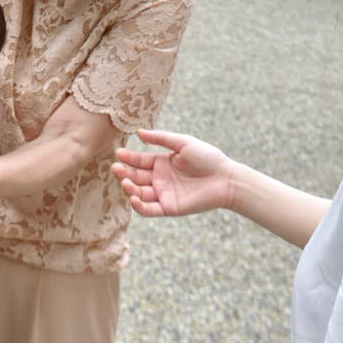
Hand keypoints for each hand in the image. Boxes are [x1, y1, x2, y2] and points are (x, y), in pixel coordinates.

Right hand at [111, 130, 235, 216]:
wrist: (226, 179)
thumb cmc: (208, 157)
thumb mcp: (183, 143)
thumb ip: (161, 138)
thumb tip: (138, 132)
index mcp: (162, 163)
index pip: (139, 161)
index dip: (128, 158)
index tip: (118, 153)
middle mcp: (159, 179)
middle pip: (136, 177)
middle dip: (124, 173)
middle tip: (116, 168)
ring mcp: (163, 194)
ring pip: (139, 193)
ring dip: (129, 188)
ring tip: (125, 182)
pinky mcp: (169, 208)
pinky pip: (149, 209)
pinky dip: (138, 206)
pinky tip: (133, 197)